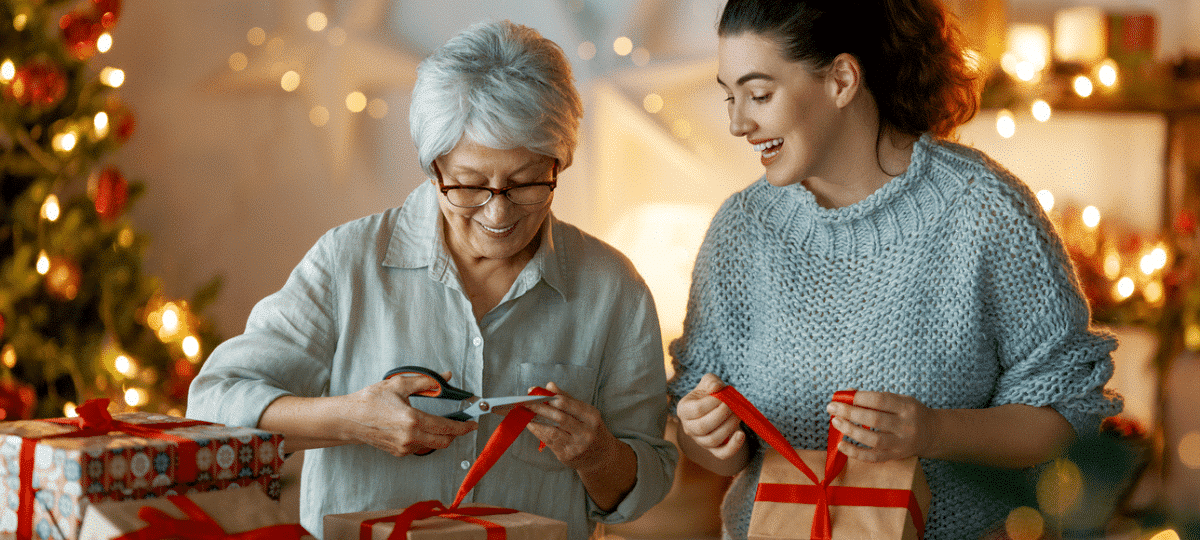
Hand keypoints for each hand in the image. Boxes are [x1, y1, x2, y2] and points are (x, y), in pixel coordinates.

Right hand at [342, 371, 476, 456]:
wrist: (350, 419)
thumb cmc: (371, 401)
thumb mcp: (399, 385)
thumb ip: (426, 381)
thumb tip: (445, 377)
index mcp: (412, 420)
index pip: (446, 427)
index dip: (463, 427)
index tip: (472, 424)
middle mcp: (410, 437)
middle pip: (444, 442)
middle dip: (455, 434)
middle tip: (461, 424)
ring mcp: (404, 448)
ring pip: (432, 445)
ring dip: (439, 435)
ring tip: (437, 422)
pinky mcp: (399, 453)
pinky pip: (420, 447)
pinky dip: (425, 438)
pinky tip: (419, 427)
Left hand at [522, 382, 622, 472]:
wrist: (602, 457)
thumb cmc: (592, 429)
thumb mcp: (586, 412)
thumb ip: (567, 398)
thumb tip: (549, 385)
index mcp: (591, 416)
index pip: (568, 404)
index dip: (549, 397)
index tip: (534, 393)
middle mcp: (586, 432)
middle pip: (558, 417)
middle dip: (539, 408)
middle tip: (524, 402)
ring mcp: (576, 445)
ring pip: (552, 431)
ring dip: (535, 422)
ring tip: (524, 413)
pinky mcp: (567, 456)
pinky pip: (549, 442)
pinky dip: (538, 432)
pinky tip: (531, 425)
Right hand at [676, 373, 745, 459]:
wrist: (716, 407)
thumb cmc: (710, 394)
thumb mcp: (709, 382)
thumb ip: (711, 381)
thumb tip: (716, 388)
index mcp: (683, 410)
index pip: (697, 409)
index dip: (713, 403)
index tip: (724, 396)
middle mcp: (689, 428)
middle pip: (703, 427)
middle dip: (721, 415)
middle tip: (733, 406)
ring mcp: (700, 441)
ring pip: (713, 440)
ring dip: (729, 426)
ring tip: (738, 415)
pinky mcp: (713, 450)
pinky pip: (722, 454)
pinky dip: (733, 447)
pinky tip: (741, 434)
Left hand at [825, 391, 936, 462]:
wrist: (932, 433)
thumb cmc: (909, 412)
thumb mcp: (899, 399)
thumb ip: (875, 398)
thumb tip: (846, 394)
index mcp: (906, 407)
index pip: (881, 400)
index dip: (859, 398)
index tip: (842, 396)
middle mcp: (905, 426)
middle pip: (875, 419)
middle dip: (850, 413)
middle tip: (832, 408)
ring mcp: (900, 443)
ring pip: (873, 439)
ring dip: (850, 430)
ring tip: (836, 422)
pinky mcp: (895, 456)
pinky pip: (873, 457)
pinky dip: (855, 452)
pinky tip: (841, 445)